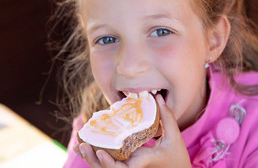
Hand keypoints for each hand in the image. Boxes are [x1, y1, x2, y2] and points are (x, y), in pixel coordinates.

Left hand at [74, 94, 191, 167]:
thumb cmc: (177, 157)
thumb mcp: (174, 138)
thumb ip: (167, 117)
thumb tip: (157, 97)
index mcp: (141, 163)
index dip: (108, 164)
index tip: (100, 153)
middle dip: (93, 161)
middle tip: (82, 145)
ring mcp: (128, 167)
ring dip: (91, 159)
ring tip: (79, 145)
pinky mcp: (127, 164)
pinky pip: (109, 162)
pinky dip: (96, 157)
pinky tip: (87, 147)